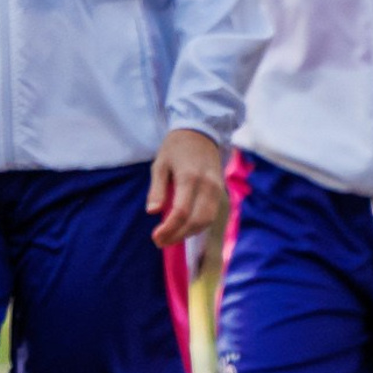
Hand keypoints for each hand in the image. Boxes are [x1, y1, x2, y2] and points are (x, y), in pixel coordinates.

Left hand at [147, 127, 225, 248]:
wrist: (202, 131)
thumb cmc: (176, 147)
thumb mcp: (160, 164)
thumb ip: (157, 189)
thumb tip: (152, 212)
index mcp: (189, 177)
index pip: (181, 212)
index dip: (169, 229)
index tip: (155, 237)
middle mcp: (207, 185)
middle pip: (197, 221)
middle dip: (178, 236)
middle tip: (161, 242)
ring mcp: (217, 188)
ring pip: (207, 221)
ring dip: (189, 233)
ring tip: (171, 237)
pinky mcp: (220, 191)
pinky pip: (212, 214)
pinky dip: (199, 225)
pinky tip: (184, 228)